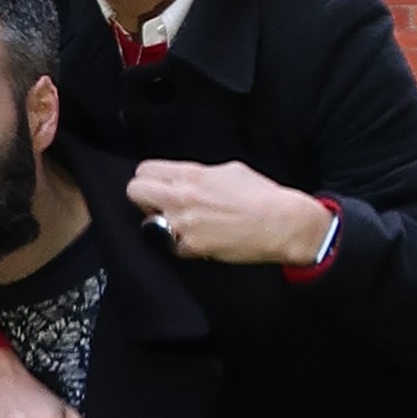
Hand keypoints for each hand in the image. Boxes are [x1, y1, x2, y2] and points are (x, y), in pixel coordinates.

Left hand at [128, 156, 332, 267]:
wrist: (282, 223)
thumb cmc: (261, 196)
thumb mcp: (228, 170)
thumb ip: (198, 173)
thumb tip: (184, 178)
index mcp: (191, 174)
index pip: (144, 171)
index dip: (149, 178)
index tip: (157, 185)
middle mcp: (182, 197)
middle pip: (134, 192)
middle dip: (144, 197)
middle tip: (159, 203)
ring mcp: (184, 224)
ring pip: (146, 222)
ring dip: (158, 223)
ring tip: (179, 223)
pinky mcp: (190, 247)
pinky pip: (167, 246)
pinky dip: (177, 244)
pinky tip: (195, 238)